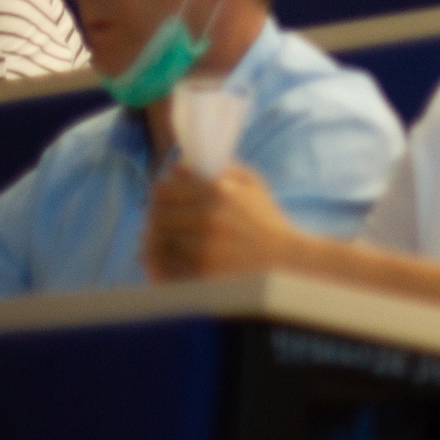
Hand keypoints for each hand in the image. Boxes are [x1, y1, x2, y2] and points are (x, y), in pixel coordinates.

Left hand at [142, 164, 301, 280]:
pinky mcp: (202, 272)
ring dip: (156, 238)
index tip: (162, 199)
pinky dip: (162, 260)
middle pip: (157, 215)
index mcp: (217, 192)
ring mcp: (204, 247)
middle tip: (160, 220)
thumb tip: (179, 168)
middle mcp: (208, 218)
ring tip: (161, 239)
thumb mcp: (251, 184)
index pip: (163, 191)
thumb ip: (219, 169)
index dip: (159, 194)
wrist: (285, 257)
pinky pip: (166, 263)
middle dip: (155, 216)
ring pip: (158, 240)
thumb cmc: (266, 219)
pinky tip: (169, 257)